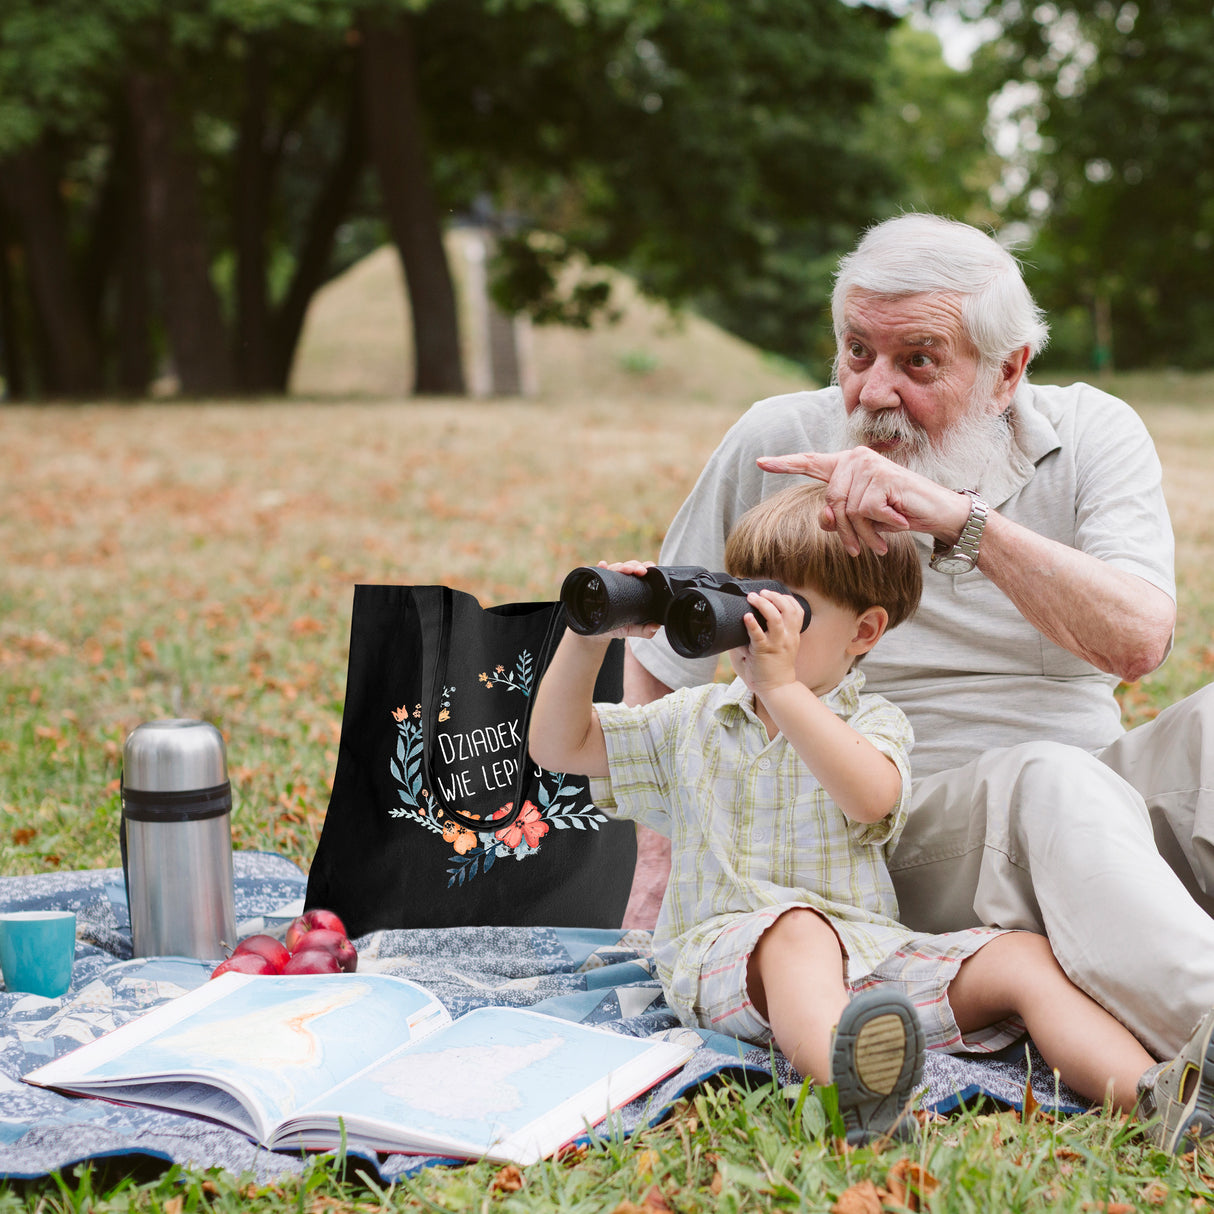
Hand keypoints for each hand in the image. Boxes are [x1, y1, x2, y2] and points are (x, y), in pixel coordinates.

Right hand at [585, 560, 660, 640]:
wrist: (598, 631)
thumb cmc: (616, 625)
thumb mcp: (631, 629)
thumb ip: (644, 629)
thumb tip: (655, 627)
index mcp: (632, 587)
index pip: (640, 572)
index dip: (645, 567)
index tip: (650, 567)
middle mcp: (620, 581)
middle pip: (628, 567)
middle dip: (634, 566)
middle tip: (639, 571)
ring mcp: (607, 582)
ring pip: (615, 568)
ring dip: (621, 566)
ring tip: (625, 569)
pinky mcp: (596, 585)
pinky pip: (597, 574)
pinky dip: (600, 568)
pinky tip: (603, 565)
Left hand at [729, 589, 801, 694]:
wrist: (778, 687)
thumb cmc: (777, 667)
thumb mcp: (784, 646)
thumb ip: (776, 632)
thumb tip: (758, 616)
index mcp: (793, 634)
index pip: (797, 609)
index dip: (786, 598)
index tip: (772, 593)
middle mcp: (788, 636)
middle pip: (788, 609)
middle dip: (774, 596)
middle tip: (761, 593)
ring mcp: (776, 644)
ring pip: (775, 618)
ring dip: (763, 605)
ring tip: (752, 598)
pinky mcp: (763, 651)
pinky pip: (758, 635)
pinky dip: (752, 624)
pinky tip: (746, 617)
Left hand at [756, 448, 968, 555]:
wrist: (936, 512)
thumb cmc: (897, 514)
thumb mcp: (862, 519)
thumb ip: (837, 516)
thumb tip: (824, 517)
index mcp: (847, 465)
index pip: (811, 463)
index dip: (785, 464)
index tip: (761, 462)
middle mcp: (855, 458)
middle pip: (830, 503)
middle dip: (844, 532)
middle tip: (859, 549)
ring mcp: (868, 465)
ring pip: (848, 511)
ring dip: (864, 533)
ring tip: (880, 539)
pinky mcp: (881, 477)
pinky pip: (865, 513)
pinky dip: (879, 526)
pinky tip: (896, 521)